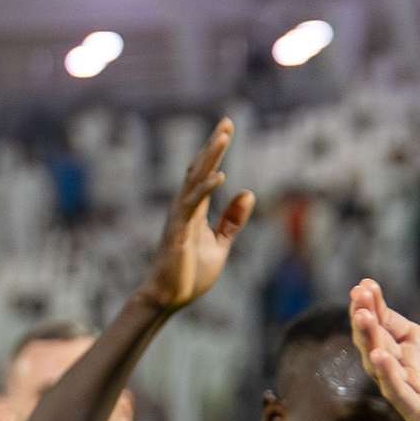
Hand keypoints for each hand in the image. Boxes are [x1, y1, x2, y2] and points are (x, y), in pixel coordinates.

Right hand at [138, 118, 254, 312]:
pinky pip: (193, 205)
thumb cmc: (190, 273)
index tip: (227, 127)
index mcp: (195, 209)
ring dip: (210, 158)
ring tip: (223, 137)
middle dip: (213, 145)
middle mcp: (185, 207)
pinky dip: (206, 189)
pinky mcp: (179, 231)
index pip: (206, 172)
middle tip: (227, 123)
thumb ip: (232, 220)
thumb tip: (249, 193)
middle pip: (199, 168)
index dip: (215, 150)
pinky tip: (221, 176)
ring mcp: (180, 217)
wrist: (170, 298)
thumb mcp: (220, 244)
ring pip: (195, 180)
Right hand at [350, 260, 419, 420]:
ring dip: (370, 343)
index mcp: (419, 346)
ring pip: (382, 367)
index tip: (365, 284)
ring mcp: (414, 392)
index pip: (388, 322)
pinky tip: (382, 356)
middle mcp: (410, 368)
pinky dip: (389, 377)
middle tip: (358, 295)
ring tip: (363, 318)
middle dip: (365, 319)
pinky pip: (401, 396)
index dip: (375, 304)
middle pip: (378, 341)